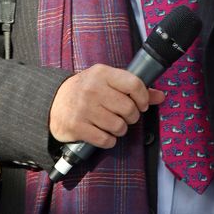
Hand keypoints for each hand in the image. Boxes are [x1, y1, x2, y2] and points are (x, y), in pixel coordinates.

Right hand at [49, 64, 164, 147]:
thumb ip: (133, 88)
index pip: (134, 84)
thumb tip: (161, 96)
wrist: (53, 102)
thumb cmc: (85, 91)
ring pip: (119, 126)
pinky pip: (106, 140)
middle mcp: (93, 89)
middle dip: (131, 117)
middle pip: (129, 108)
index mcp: (102, 73)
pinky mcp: (77, 126)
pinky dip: (109, 140)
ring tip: (111, 124)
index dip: (143, 97)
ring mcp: (84, 108)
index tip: (141, 104)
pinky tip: (102, 133)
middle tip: (124, 116)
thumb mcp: (107, 82)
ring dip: (119, 129)